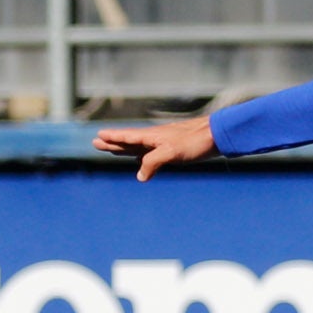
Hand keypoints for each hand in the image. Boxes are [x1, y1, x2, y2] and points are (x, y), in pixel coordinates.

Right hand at [96, 113, 218, 175]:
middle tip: (96, 142)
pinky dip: (141, 156)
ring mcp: (162, 143)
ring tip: (112, 148)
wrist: (216, 136)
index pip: (127, 137)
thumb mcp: (171, 152)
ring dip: (124, 148)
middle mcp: (154, 138)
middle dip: (113, 143)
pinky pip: (150, 153)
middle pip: (128, 141)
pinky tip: (140, 160)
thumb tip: (139, 176)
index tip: (98, 137)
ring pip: (138, 147)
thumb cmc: (194, 141)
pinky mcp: (172, 149)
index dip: (113, 138)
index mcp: (151, 137)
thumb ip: (152, 162)